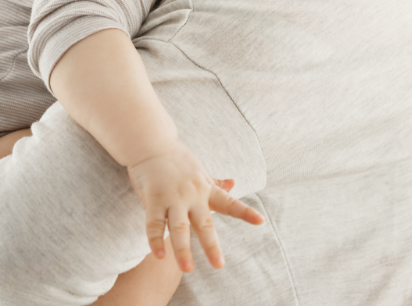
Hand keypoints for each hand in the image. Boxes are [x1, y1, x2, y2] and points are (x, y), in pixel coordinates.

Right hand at [126, 140, 264, 272]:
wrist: (151, 143)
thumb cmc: (176, 159)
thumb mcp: (199, 170)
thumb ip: (214, 182)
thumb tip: (234, 184)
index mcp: (205, 188)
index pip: (228, 202)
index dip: (244, 212)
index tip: (260, 221)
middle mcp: (191, 195)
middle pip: (204, 223)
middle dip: (211, 245)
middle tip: (219, 265)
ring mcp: (172, 197)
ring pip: (179, 227)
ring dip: (182, 249)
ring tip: (187, 269)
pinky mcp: (153, 198)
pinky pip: (154, 222)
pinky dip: (155, 239)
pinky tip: (158, 254)